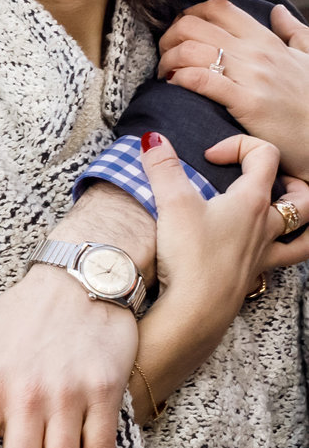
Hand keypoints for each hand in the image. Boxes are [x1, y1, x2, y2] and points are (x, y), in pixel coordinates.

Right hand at [141, 132, 308, 411]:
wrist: (197, 309)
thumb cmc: (192, 256)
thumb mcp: (172, 203)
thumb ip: (162, 167)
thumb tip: (153, 138)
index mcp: (252, 202)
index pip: (265, 156)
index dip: (239, 145)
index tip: (210, 157)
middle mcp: (266, 226)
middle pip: (299, 197)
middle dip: (288, 180)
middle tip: (258, 177)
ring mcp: (264, 253)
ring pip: (302, 234)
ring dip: (299, 220)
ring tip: (283, 212)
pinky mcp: (253, 274)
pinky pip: (282, 259)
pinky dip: (281, 250)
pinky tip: (263, 249)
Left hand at [160, 0, 308, 174]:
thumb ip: (293, 32)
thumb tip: (277, 10)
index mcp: (267, 40)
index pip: (217, 8)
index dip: (188, 14)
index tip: (180, 34)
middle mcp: (257, 53)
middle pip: (193, 25)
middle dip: (168, 37)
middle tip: (166, 56)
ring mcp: (252, 77)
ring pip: (190, 50)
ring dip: (168, 60)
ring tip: (168, 75)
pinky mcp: (248, 103)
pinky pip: (202, 80)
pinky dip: (180, 78)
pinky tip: (176, 86)